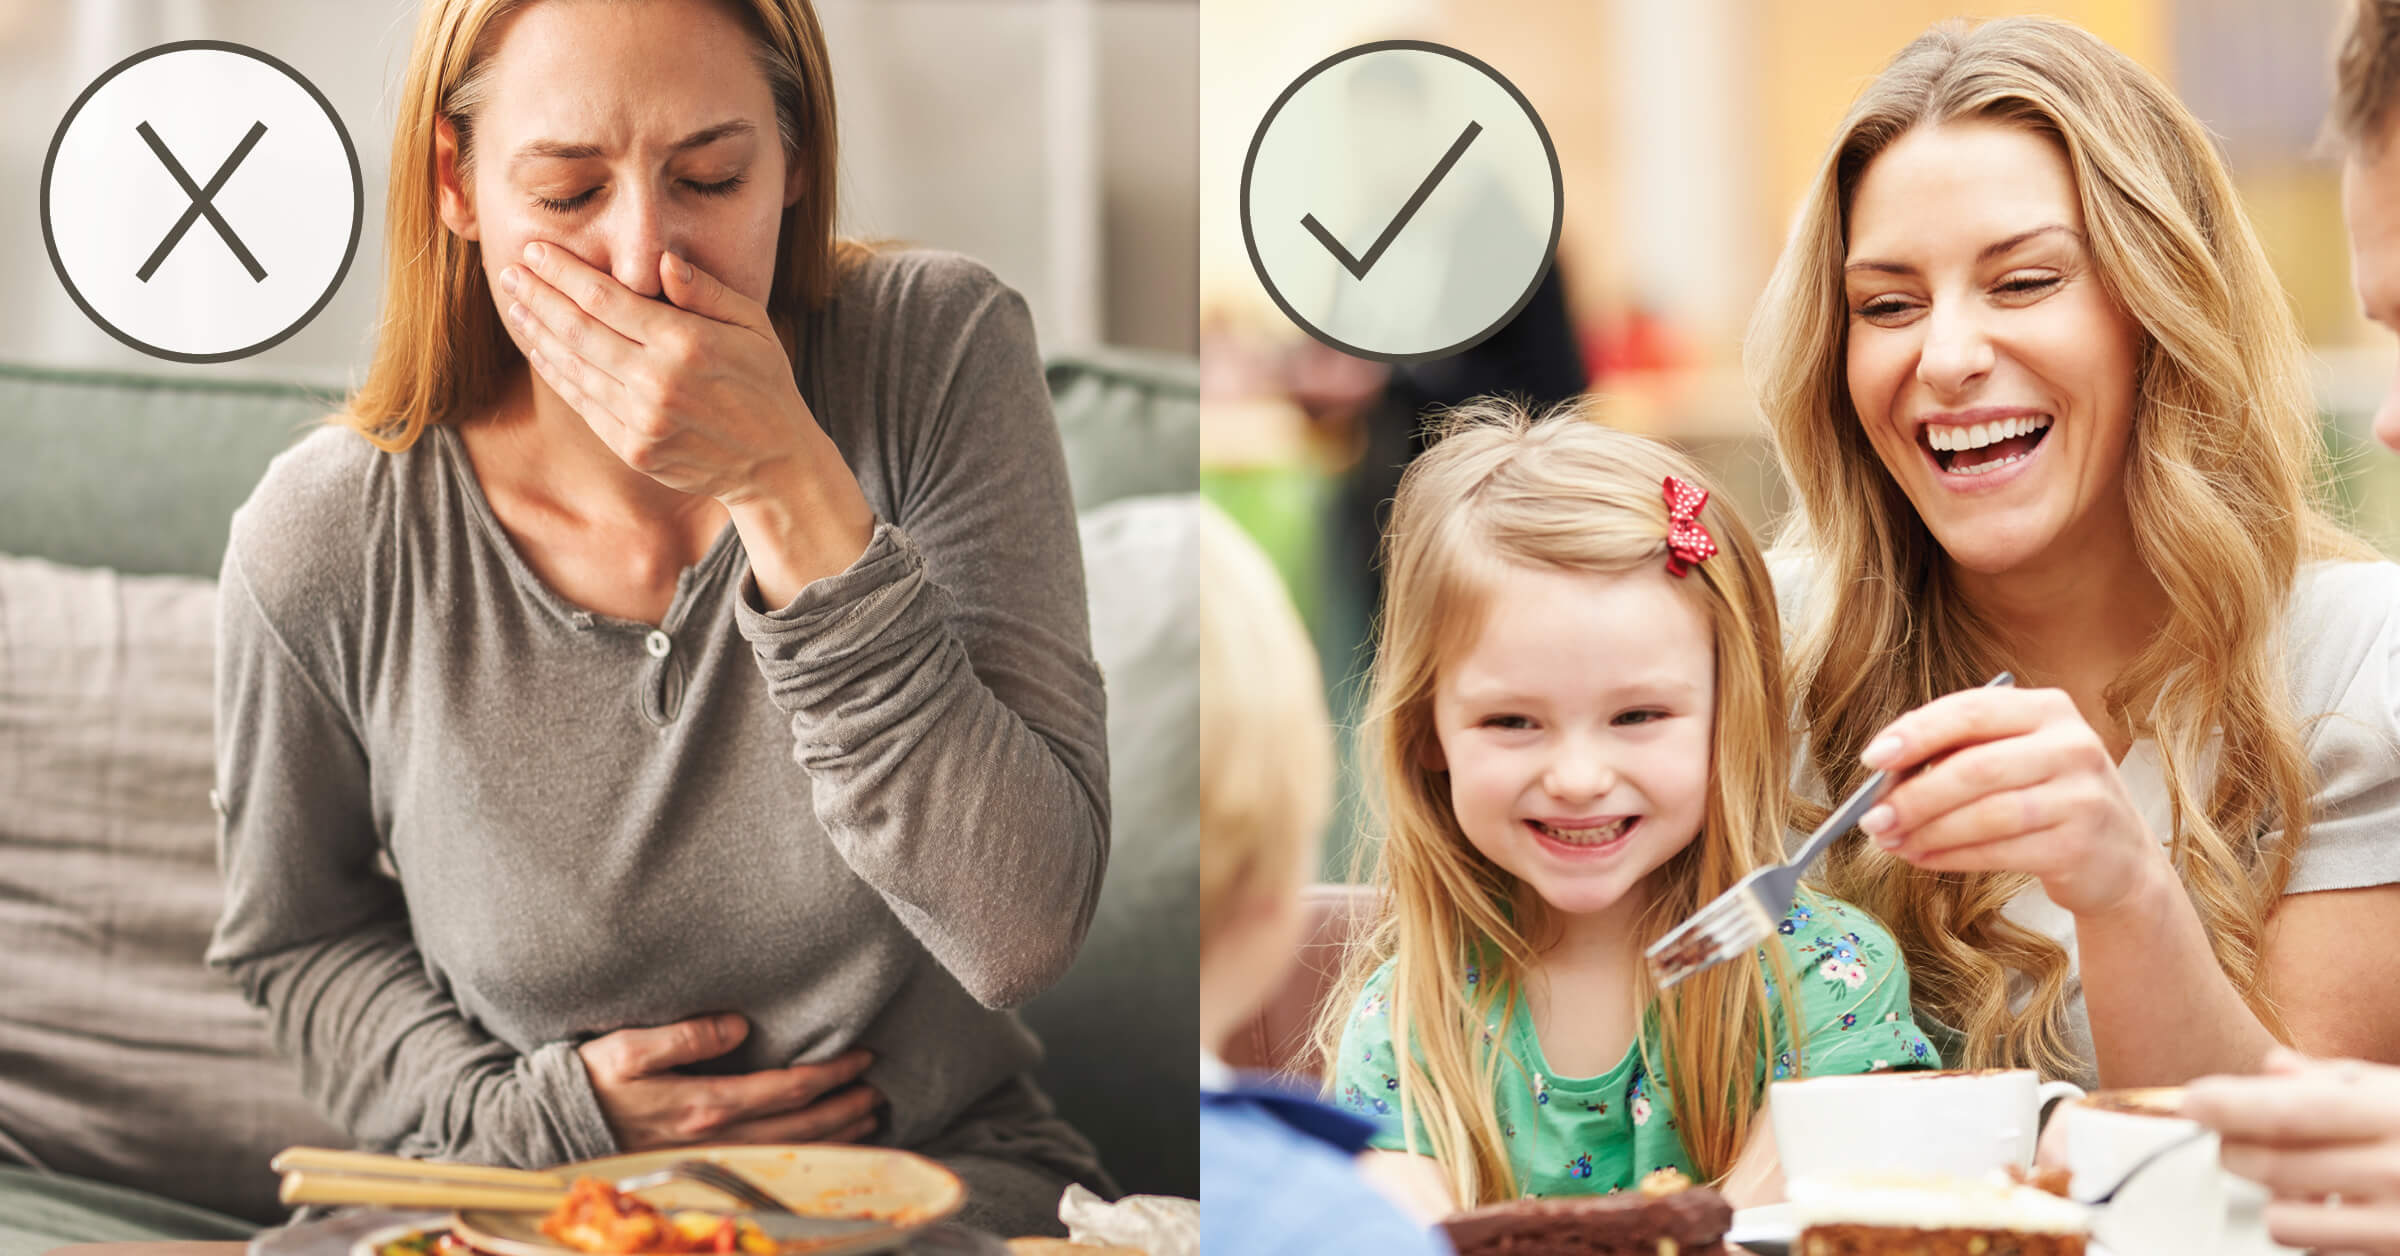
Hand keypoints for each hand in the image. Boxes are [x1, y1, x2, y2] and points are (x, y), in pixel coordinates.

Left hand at [499, 242, 863, 515]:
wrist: (775, 461)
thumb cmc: (765, 382)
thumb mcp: (753, 324)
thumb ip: (706, 291)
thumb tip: (661, 260)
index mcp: (686, 342)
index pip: (606, 297)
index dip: (564, 272)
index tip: (534, 250)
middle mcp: (658, 381)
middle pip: (578, 329)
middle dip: (538, 296)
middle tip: (509, 271)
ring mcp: (642, 419)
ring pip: (574, 367)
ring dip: (538, 333)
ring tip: (516, 305)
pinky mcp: (634, 448)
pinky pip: (583, 403)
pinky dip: (557, 374)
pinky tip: (541, 350)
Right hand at [577, 1013, 883, 1149]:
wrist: (549, 1130)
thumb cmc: (588, 1081)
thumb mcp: (628, 1047)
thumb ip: (686, 1034)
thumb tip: (740, 1025)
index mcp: (703, 1105)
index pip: (787, 1092)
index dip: (830, 1076)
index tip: (863, 1058)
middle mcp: (715, 1138)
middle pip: (800, 1129)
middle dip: (846, 1109)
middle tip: (881, 1091)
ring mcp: (709, 1159)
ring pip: (790, 1153)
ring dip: (834, 1137)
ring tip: (868, 1118)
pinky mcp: (701, 1168)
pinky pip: (768, 1166)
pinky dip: (804, 1155)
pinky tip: (823, 1146)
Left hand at [1854, 686, 2166, 917]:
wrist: (2119, 860)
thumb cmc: (2048, 799)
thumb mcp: (2015, 758)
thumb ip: (1959, 754)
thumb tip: (1883, 774)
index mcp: (2049, 709)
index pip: (1971, 710)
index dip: (1916, 733)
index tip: (1873, 758)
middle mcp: (2072, 745)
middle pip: (1974, 767)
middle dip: (1913, 795)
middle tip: (1872, 818)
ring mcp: (2082, 796)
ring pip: (1985, 814)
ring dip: (1927, 832)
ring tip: (1891, 842)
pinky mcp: (2080, 845)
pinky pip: (2000, 851)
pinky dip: (1951, 856)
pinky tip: (1922, 858)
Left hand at [2185, 1047, 2399, 1252]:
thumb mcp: (2399, 1090)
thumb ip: (2334, 1080)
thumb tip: (2269, 1068)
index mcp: (2392, 1115)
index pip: (2289, 1112)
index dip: (2229, 1107)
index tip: (2191, 1102)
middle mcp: (2394, 1171)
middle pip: (2272, 1166)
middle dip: (2237, 1149)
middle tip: (2238, 1141)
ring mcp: (2394, 1227)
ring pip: (2281, 1221)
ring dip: (2274, 1201)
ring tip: (2301, 1183)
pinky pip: (2314, 1254)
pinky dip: (2309, 1235)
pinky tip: (2334, 1214)